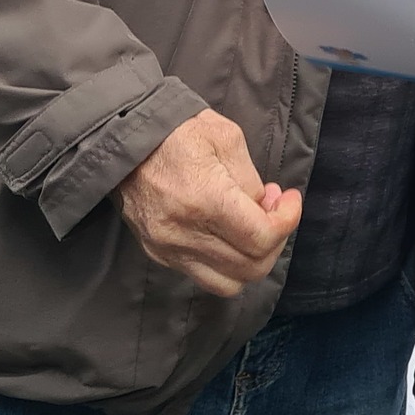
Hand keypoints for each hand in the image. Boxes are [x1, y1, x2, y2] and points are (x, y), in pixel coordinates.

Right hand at [115, 109, 301, 296]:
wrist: (124, 140)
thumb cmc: (178, 131)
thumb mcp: (226, 139)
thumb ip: (251, 180)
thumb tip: (264, 208)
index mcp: (206, 200)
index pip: (261, 238)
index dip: (288, 221)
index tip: (290, 199)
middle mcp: (185, 234)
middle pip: (250, 267)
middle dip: (274, 240)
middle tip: (273, 209)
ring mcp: (168, 249)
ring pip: (228, 283)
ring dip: (251, 258)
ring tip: (251, 224)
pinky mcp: (158, 254)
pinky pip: (203, 276)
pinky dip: (226, 262)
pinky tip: (226, 231)